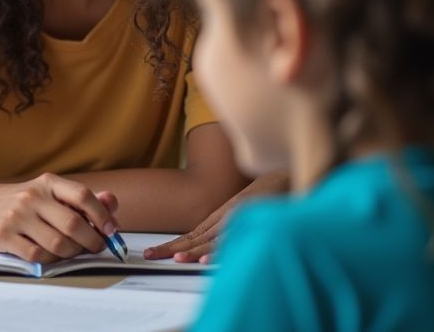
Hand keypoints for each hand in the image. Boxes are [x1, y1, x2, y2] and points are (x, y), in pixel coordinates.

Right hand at [0, 173, 119, 263]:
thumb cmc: (21, 203)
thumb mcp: (48, 193)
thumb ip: (80, 199)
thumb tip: (112, 203)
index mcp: (47, 183)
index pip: (82, 195)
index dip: (101, 214)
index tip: (110, 229)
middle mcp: (31, 197)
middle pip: (73, 225)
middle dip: (92, 241)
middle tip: (96, 247)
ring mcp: (16, 217)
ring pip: (58, 244)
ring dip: (71, 253)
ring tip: (71, 251)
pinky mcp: (3, 236)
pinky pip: (38, 255)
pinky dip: (50, 259)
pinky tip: (50, 254)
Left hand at [144, 172, 288, 262]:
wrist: (284, 174)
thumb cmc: (265, 196)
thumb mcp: (242, 212)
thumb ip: (228, 228)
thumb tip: (211, 247)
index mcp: (219, 218)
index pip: (191, 235)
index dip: (171, 245)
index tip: (151, 253)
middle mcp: (224, 217)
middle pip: (195, 237)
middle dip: (172, 249)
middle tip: (149, 256)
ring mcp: (237, 217)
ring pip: (212, 239)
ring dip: (194, 251)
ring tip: (177, 259)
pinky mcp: (251, 216)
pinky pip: (233, 236)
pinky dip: (219, 249)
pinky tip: (207, 259)